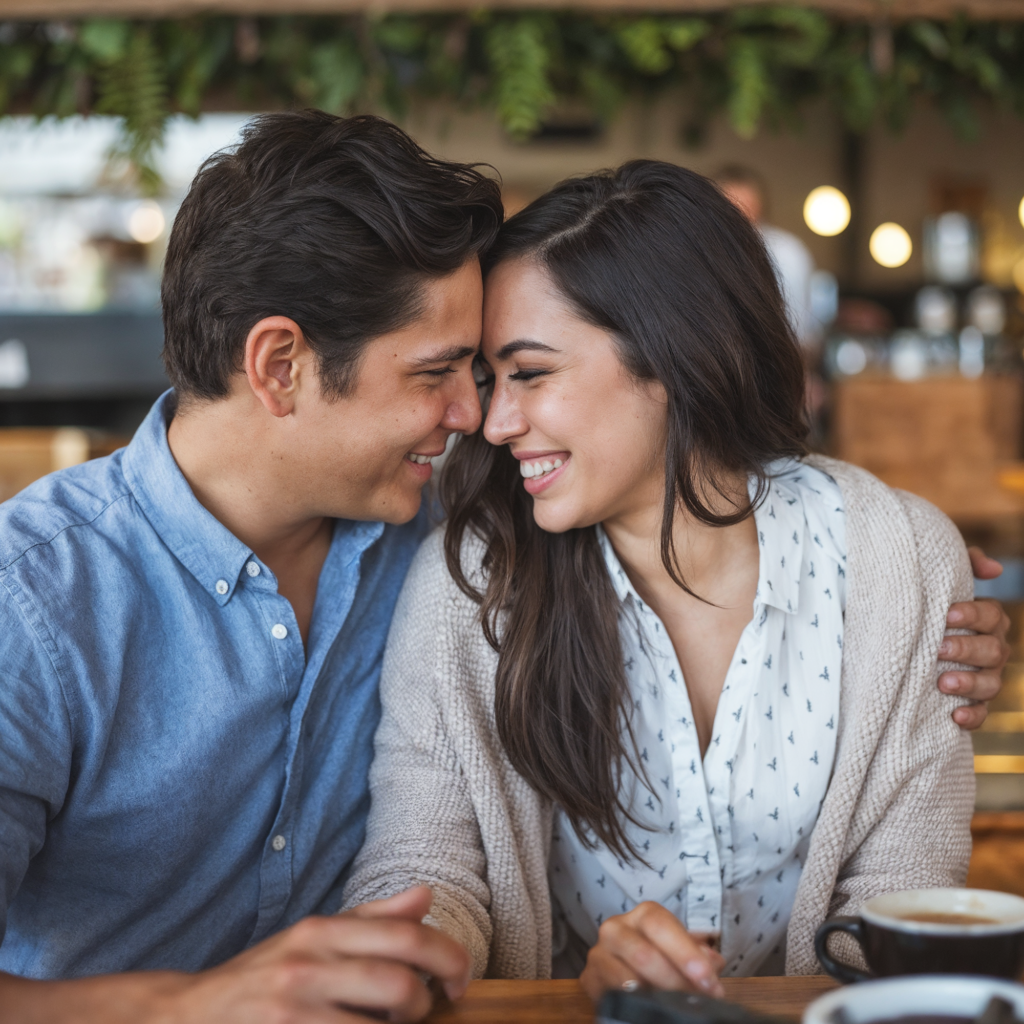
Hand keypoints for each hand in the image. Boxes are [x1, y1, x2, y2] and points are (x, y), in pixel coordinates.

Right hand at [174, 886, 468, 1022]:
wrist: (188, 1016)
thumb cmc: (264, 978)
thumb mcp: (313, 938)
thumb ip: (372, 919)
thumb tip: (426, 896)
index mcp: (322, 930)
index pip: (407, 935)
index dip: (449, 958)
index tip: (459, 981)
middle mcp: (308, 964)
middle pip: (401, 985)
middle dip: (424, 1006)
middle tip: (422, 1012)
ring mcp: (294, 1009)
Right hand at [579, 902, 725, 1003]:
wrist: (629, 966)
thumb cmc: (662, 954)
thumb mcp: (681, 949)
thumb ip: (697, 953)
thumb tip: (713, 963)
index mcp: (643, 915)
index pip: (660, 925)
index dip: (685, 953)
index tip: (707, 979)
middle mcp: (615, 928)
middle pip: (643, 954)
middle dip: (675, 982)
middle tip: (698, 1001)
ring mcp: (599, 953)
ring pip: (626, 978)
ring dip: (656, 997)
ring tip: (676, 1008)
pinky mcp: (588, 978)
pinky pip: (610, 995)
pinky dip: (633, 1004)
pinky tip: (649, 1010)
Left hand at [940, 547, 1010, 730]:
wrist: (905, 633)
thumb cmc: (927, 601)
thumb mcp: (940, 576)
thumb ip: (966, 563)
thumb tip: (993, 568)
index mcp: (988, 619)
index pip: (992, 615)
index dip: (973, 615)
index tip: (947, 614)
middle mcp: (992, 649)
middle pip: (993, 650)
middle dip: (966, 649)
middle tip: (939, 648)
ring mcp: (984, 677)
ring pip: (990, 684)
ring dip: (968, 683)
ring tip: (942, 682)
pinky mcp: (971, 702)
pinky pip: (980, 714)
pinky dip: (971, 716)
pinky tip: (954, 716)